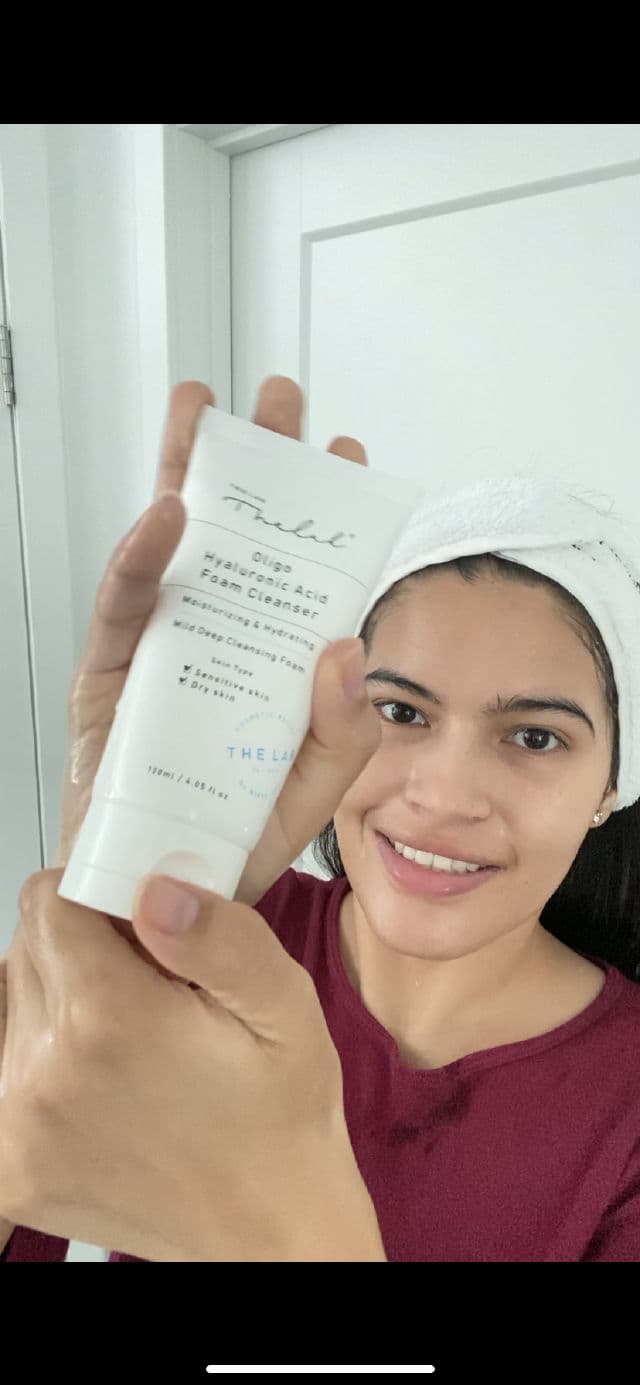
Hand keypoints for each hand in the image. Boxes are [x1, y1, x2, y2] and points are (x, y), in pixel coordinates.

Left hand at [0, 870, 385, 1261]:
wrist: (268, 1232)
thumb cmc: (280, 1119)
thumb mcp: (285, 1007)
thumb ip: (219, 937)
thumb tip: (155, 889)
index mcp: (110, 1017)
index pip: (50, 900)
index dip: (98, 894)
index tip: (141, 922)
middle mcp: (46, 1070)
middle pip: (28, 948)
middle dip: (83, 946)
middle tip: (152, 983)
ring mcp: (16, 1124)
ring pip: (14, 1002)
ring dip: (61, 1000)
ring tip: (132, 1039)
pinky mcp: (9, 1164)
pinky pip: (6, 1066)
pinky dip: (46, 1058)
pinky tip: (104, 1081)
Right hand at [55, 377, 379, 911]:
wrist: (157, 905)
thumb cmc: (231, 844)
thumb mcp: (312, 791)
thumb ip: (341, 729)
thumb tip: (344, 646)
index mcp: (269, 662)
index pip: (297, 575)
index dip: (319, 517)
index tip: (346, 458)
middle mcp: (216, 644)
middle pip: (236, 540)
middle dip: (254, 466)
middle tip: (276, 401)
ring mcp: (160, 654)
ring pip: (172, 550)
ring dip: (187, 478)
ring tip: (202, 416)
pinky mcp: (110, 676)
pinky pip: (126, 607)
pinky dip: (142, 558)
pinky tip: (169, 516)